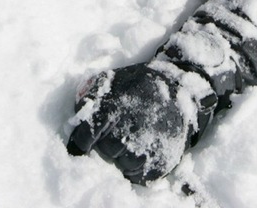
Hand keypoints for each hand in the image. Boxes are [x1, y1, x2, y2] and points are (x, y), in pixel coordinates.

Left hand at [65, 63, 214, 184]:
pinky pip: (138, 175)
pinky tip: (143, 149)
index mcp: (111, 110)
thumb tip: (76, 114)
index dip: (80, 142)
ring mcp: (145, 149)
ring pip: (122, 164)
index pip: (85, 136)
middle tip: (119, 131)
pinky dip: (137, 167)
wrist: (180, 89)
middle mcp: (127, 131)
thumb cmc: (140, 85)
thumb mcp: (113, 80)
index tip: (79, 147)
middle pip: (105, 151)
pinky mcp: (159, 162)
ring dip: (123, 155)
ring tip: (133, 139)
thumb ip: (90, 96)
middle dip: (107, 143)